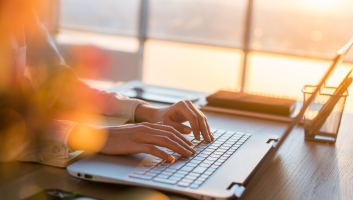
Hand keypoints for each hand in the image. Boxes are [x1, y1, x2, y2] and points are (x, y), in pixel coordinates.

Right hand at [68, 122, 195, 161]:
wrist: (101, 136)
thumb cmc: (118, 135)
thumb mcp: (135, 129)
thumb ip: (148, 128)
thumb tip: (160, 127)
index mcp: (147, 125)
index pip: (169, 129)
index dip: (181, 137)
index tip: (190, 144)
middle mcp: (146, 128)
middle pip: (170, 134)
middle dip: (184, 143)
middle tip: (192, 151)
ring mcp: (141, 135)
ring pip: (164, 140)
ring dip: (178, 148)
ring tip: (187, 155)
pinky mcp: (135, 144)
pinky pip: (152, 148)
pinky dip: (163, 154)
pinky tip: (170, 159)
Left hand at [135, 100, 213, 141]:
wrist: (158, 114)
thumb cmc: (160, 119)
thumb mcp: (166, 124)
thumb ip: (177, 127)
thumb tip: (190, 131)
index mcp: (181, 105)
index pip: (192, 117)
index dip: (196, 128)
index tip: (197, 139)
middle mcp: (188, 104)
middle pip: (200, 117)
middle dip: (204, 129)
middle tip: (208, 140)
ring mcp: (191, 107)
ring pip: (202, 118)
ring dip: (207, 129)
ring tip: (210, 139)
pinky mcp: (193, 112)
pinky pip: (201, 120)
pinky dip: (205, 128)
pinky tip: (209, 135)